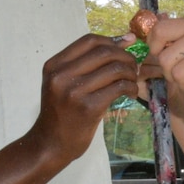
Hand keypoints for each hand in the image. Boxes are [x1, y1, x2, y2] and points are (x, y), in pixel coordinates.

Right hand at [28, 34, 141, 168]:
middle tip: (133, 67)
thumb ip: (87, 63)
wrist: (50, 144)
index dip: (112, 42)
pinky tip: (131, 93)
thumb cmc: (60, 113)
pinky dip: (131, 87)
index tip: (123, 50)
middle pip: (104, 52)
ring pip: (114, 68)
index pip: (89, 40)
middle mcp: (61, 75)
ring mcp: (74, 92)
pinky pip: (118, 87)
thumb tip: (126, 39)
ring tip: (132, 81)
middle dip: (125, 57)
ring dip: (130, 72)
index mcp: (54, 65)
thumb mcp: (64, 83)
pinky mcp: (89, 107)